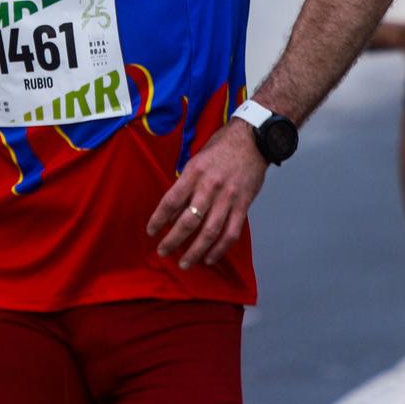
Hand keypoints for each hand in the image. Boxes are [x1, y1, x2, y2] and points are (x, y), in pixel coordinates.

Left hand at [145, 120, 268, 268]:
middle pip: (188, 221)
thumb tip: (173, 210)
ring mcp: (228, 198)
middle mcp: (210, 186)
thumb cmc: (221, 147)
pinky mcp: (243, 205)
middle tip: (163, 252)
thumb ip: (186, 183)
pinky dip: (220, 249)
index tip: (151, 232)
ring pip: (210, 232)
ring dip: (195, 251)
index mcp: (194, 172)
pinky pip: (231, 232)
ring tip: (185, 263)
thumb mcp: (197, 159)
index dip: (159, 219)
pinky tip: (209, 258)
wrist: (253, 140)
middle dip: (173, 240)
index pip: (171, 201)